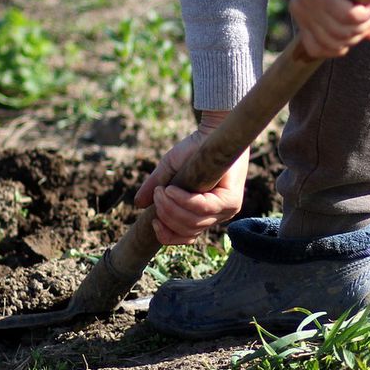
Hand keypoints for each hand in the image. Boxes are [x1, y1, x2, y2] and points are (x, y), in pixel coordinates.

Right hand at [134, 110, 248, 244]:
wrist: (211, 131)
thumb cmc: (193, 149)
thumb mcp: (169, 170)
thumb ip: (155, 187)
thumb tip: (138, 204)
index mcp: (203, 215)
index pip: (186, 238)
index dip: (167, 235)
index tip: (154, 221)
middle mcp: (217, 216)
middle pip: (187, 231)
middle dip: (165, 215)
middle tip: (157, 195)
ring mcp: (226, 210)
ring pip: (193, 222)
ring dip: (170, 207)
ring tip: (162, 190)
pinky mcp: (231, 201)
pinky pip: (202, 209)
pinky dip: (183, 200)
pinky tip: (171, 189)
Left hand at [289, 0, 369, 58]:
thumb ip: (359, 21)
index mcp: (302, 15)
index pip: (317, 49)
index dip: (342, 47)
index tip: (358, 29)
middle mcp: (301, 10)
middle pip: (334, 43)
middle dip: (359, 34)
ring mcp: (309, 1)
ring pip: (343, 31)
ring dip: (366, 23)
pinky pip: (349, 17)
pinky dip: (368, 14)